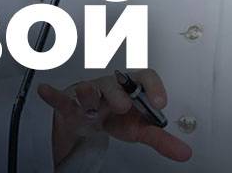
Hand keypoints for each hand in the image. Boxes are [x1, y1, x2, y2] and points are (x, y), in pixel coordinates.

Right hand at [37, 68, 192, 165]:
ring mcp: (86, 95)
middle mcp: (108, 89)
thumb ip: (161, 140)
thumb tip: (185, 153)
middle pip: (113, 83)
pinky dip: (53, 95)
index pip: (143, 78)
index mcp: (128, 90)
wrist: (86, 123)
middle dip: (118, 92)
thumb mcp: (137, 130)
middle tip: (124, 106)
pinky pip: (60, 99)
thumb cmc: (113, 118)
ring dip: (88, 93)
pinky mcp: (68, 106)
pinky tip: (46, 91)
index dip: (152, 86)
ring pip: (87, 89)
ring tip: (90, 100)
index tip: (160, 101)